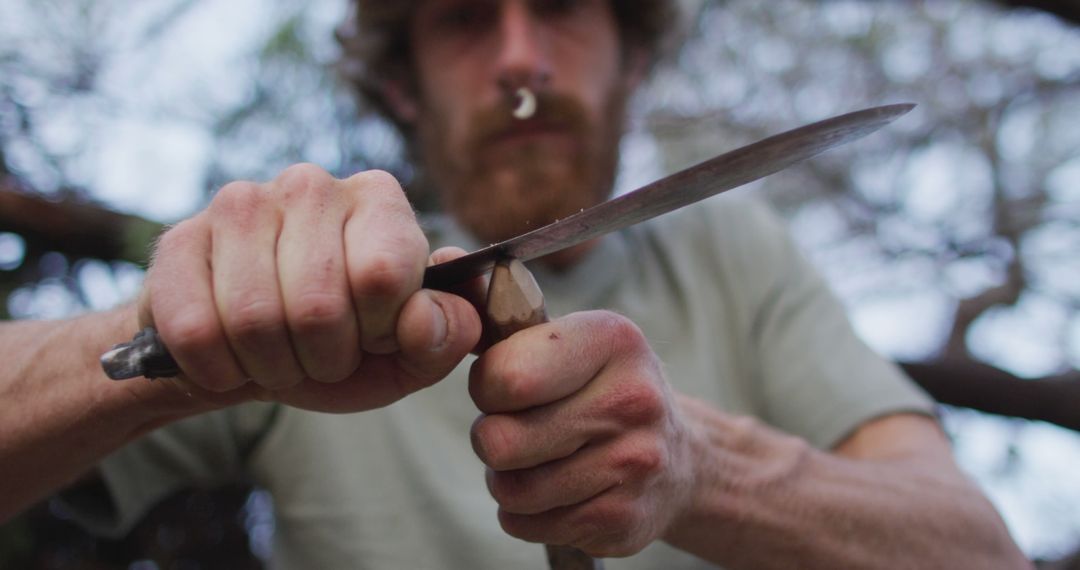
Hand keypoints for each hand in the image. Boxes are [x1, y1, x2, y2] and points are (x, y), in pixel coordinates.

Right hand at [138, 165, 480, 412]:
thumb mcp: (408, 354)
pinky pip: (195, 329)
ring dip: (271, 367)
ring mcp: (239, 203)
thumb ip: (444, 337)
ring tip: (279, 357)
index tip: (371, 336)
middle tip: (320, 356)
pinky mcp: (177, 239)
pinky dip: (217, 370)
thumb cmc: (343, 345)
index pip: (383, 275)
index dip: (377, 330)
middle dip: (322, 358)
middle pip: (317, 305)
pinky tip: (230, 359)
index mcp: (379, 198)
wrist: (249, 350)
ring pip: (254, 320)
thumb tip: (425, 318)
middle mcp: (311, 183)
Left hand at [468, 311, 695, 556]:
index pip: (505, 376)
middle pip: (499, 441)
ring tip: (535, 462)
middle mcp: (630, 400)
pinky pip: (530, 524)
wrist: (681, 459)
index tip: (506, 387)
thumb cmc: (604, 391)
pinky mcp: (622, 519)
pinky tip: (556, 492)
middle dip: (492, 439)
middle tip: (516, 430)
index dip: (487, 387)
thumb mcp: (577, 341)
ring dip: (507, 480)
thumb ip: (515, 332)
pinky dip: (527, 514)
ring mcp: (632, 464)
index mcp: (613, 341)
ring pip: (511, 490)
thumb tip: (443, 302)